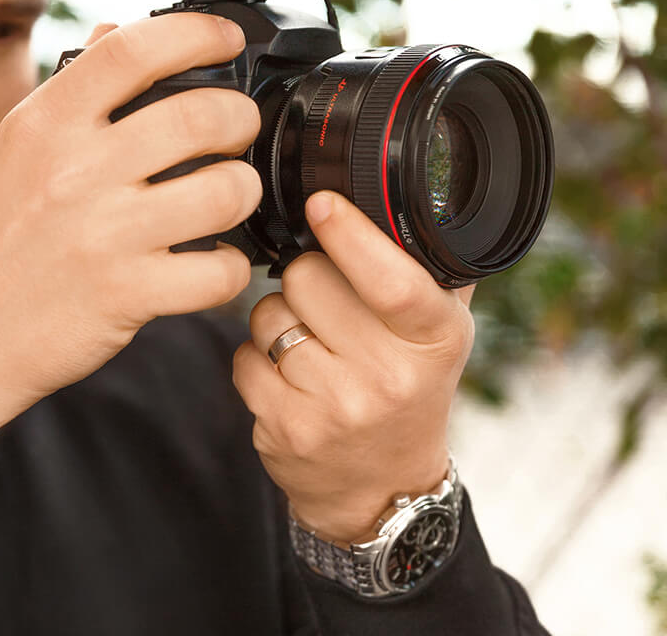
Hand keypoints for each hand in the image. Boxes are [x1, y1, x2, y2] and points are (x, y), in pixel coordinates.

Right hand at [0, 11, 262, 483]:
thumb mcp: (14, 150)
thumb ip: (70, 92)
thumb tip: (115, 33)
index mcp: (46, 122)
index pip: (133, 48)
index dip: (197, 32)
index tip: (225, 39)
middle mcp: (75, 169)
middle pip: (201, 115)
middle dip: (239, 119)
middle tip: (236, 132)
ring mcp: (103, 233)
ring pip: (225, 190)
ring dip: (243, 190)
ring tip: (227, 197)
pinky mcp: (125, 295)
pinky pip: (218, 271)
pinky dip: (230, 267)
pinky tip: (210, 262)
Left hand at [232, 190, 474, 544]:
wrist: (381, 488)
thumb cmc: (408, 387)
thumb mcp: (439, 331)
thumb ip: (427, 266)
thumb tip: (403, 194)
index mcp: (433, 339)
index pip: (391, 279)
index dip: (350, 235)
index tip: (321, 204)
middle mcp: (388, 377)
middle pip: (307, 278)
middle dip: (305, 275)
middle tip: (327, 304)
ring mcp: (335, 408)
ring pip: (267, 313)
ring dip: (277, 317)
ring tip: (310, 343)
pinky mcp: (286, 430)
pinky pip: (243, 356)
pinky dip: (256, 357)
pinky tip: (288, 377)